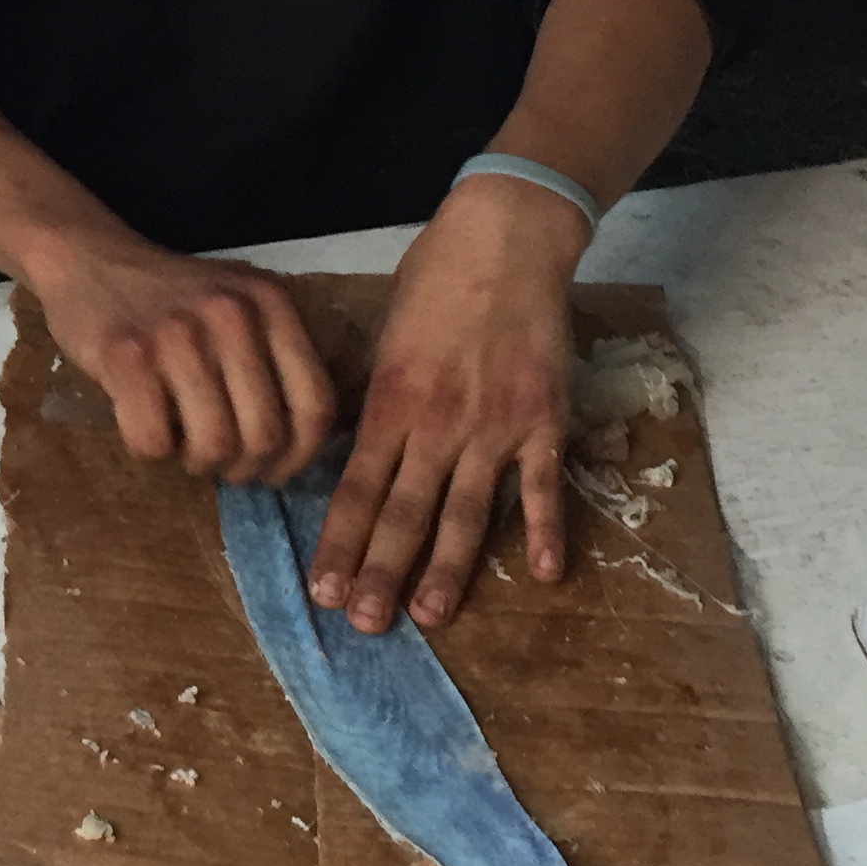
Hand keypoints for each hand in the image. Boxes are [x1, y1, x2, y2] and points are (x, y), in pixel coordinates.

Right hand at [23, 228, 336, 481]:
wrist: (90, 258)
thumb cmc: (170, 296)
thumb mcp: (239, 305)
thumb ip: (274, 357)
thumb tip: (297, 447)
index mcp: (271, 304)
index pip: (314, 404)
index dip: (300, 455)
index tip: (276, 470)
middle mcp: (233, 315)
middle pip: (265, 434)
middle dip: (242, 467)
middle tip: (220, 463)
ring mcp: (179, 334)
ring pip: (213, 445)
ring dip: (197, 463)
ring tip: (184, 447)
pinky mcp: (127, 355)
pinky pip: (153, 440)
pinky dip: (151, 451)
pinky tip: (146, 427)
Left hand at [308, 173, 581, 634]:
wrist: (504, 241)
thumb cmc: (434, 281)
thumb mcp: (384, 339)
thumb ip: (375, 402)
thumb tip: (356, 452)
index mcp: (390, 402)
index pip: (357, 489)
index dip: (339, 543)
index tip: (322, 591)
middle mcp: (438, 424)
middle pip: (405, 512)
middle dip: (381, 572)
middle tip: (364, 624)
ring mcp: (495, 426)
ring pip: (467, 511)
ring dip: (448, 569)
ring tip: (431, 616)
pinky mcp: (544, 420)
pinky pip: (543, 485)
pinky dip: (544, 530)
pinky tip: (541, 573)